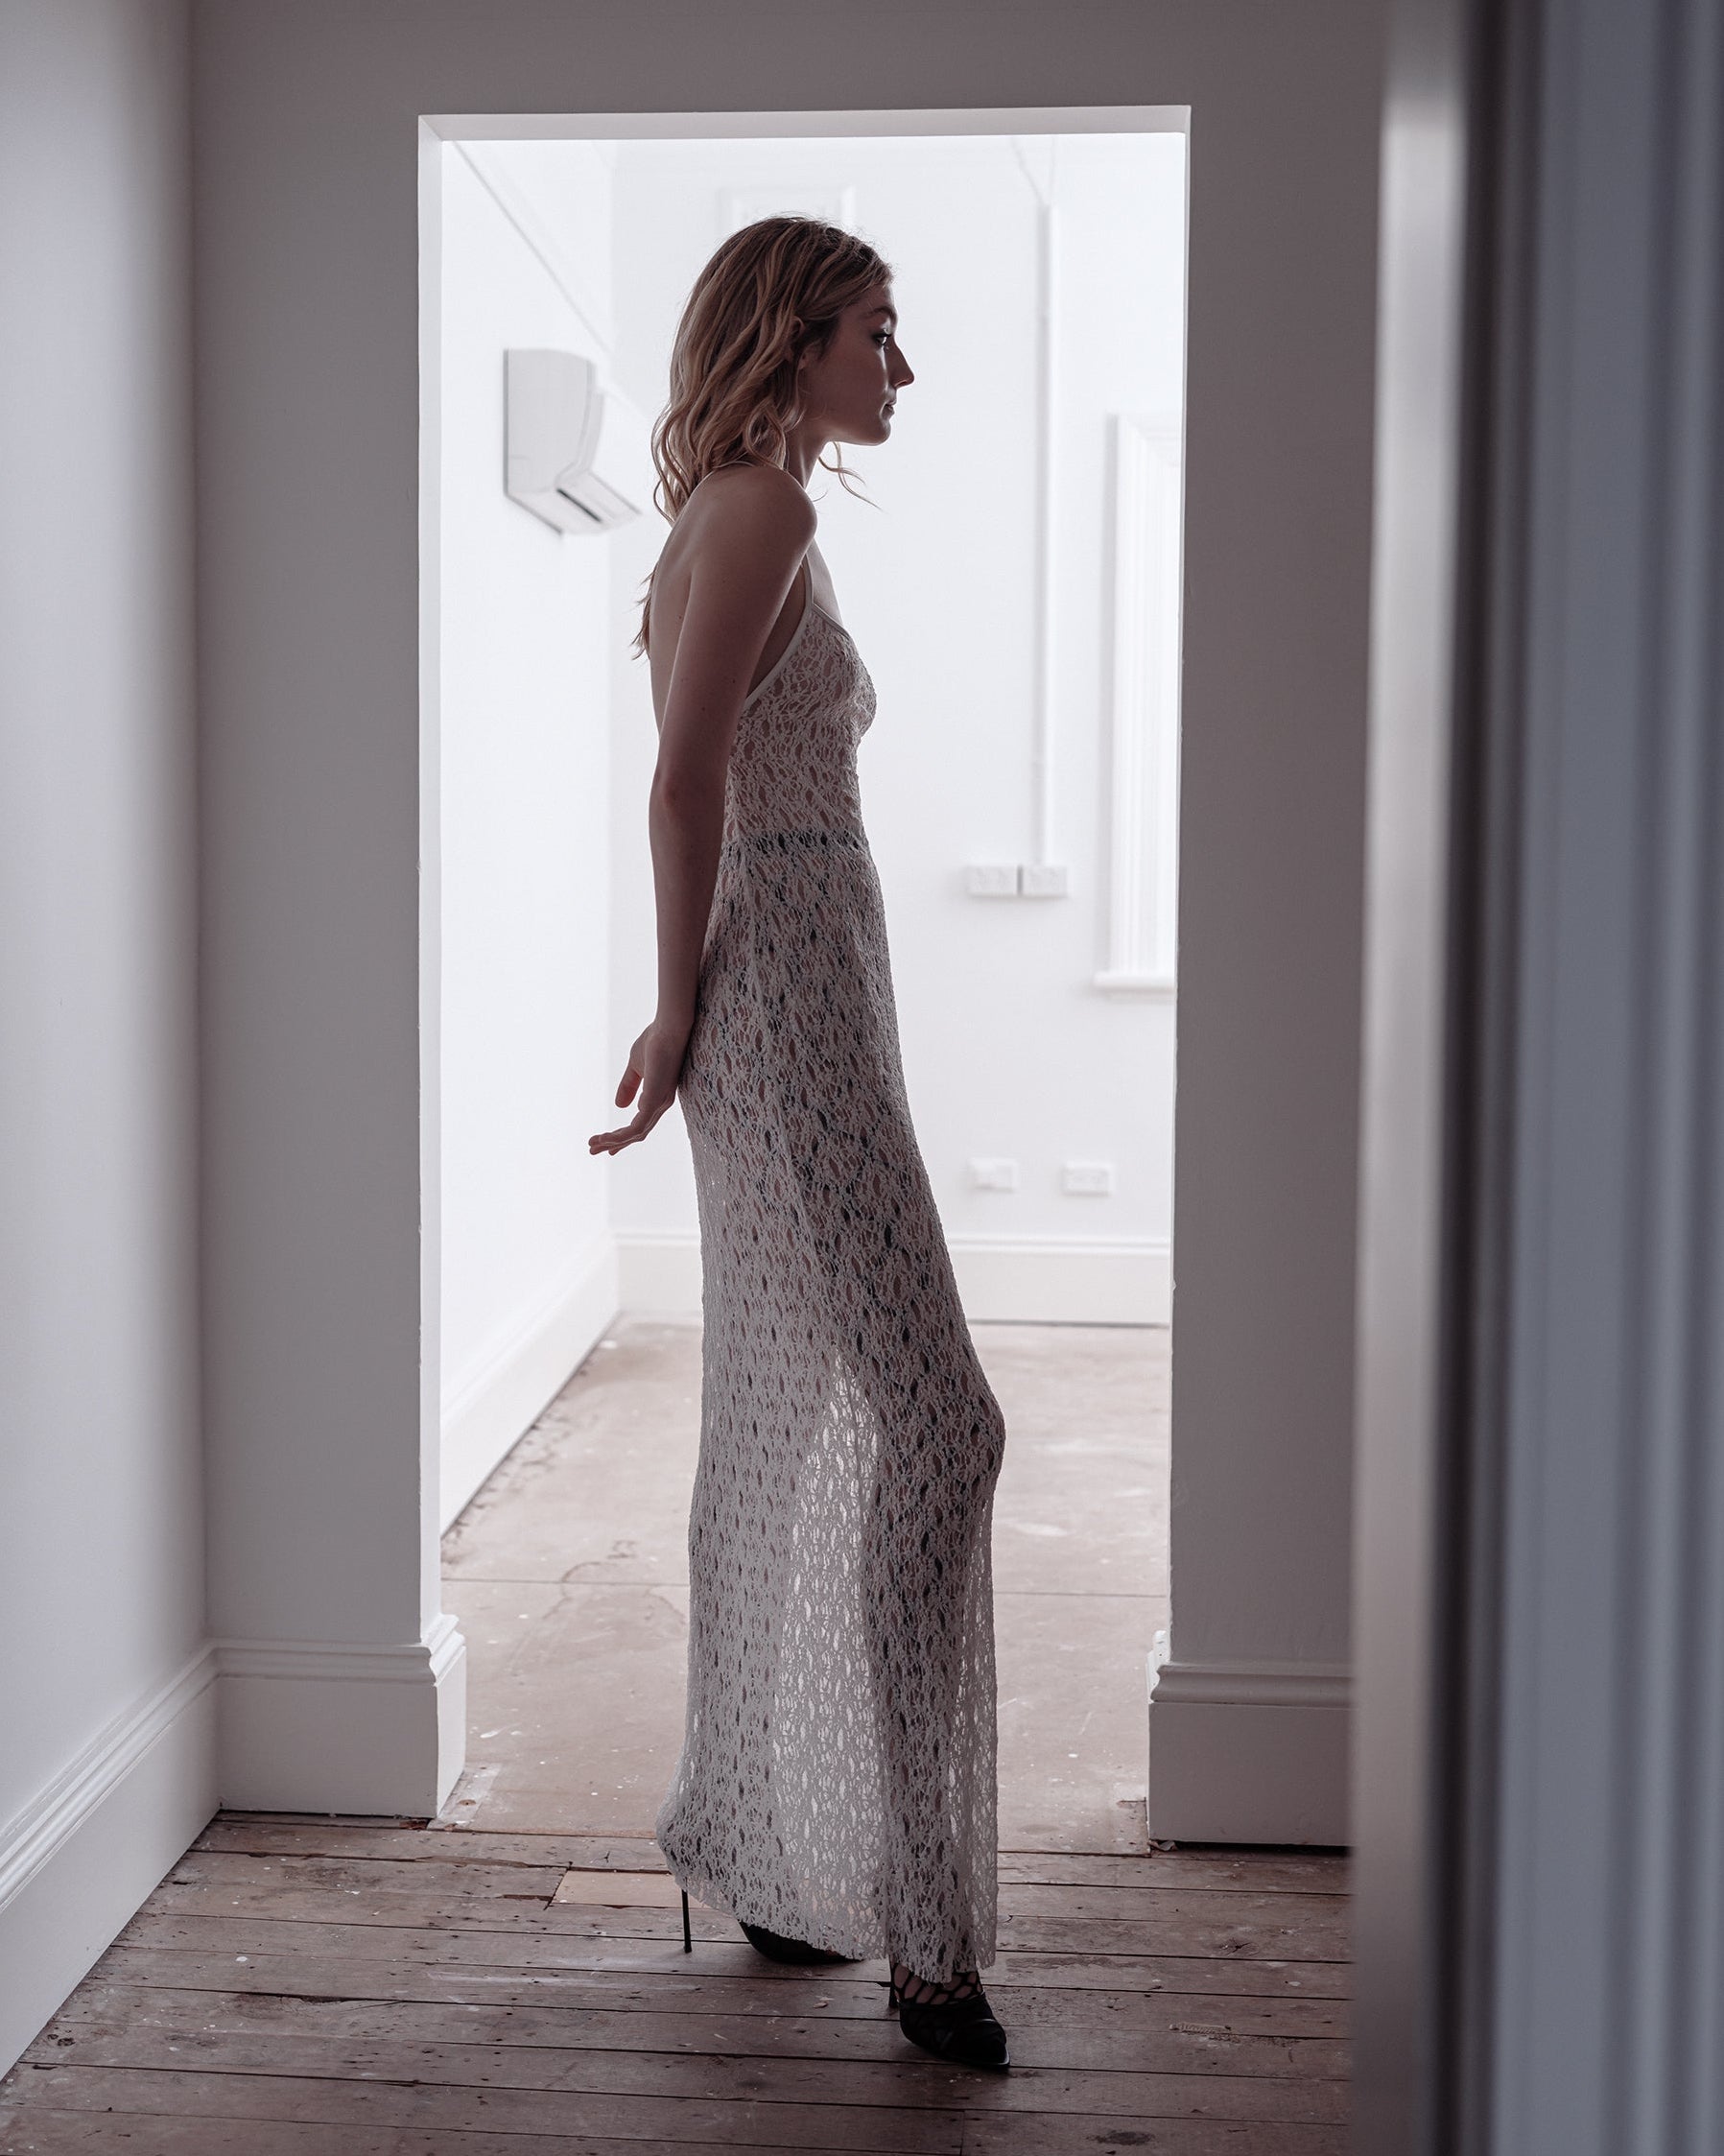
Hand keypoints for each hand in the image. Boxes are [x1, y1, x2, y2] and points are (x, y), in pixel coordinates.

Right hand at [588, 1015, 690, 1154]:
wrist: (667, 1027)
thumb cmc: (656, 1042)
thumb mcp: (635, 1066)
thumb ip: (629, 1085)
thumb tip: (619, 1106)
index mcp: (657, 1097)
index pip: (640, 1124)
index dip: (622, 1136)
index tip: (606, 1146)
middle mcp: (660, 1103)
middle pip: (637, 1133)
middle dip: (614, 1143)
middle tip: (593, 1149)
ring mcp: (660, 1102)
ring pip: (636, 1133)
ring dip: (614, 1140)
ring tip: (594, 1144)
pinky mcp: (656, 1098)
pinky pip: (638, 1124)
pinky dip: (622, 1134)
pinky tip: (607, 1138)